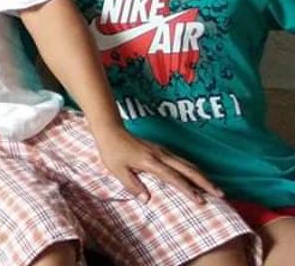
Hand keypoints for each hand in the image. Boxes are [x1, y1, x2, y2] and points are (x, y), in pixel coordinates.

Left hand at [93, 127, 221, 200]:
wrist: (111, 131)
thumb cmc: (112, 152)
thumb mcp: (117, 170)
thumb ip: (132, 185)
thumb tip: (147, 200)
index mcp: (150, 162)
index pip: (174, 177)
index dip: (188, 189)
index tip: (200, 201)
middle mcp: (161, 155)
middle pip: (188, 169)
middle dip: (205, 183)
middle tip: (221, 194)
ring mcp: (163, 151)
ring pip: (188, 164)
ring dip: (203, 176)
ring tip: (216, 189)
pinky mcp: (163, 150)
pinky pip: (182, 161)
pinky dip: (194, 170)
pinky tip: (200, 177)